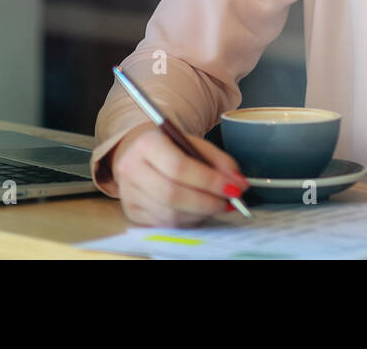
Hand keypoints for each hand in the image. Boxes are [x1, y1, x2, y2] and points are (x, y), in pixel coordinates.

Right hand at [109, 123, 249, 226]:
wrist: (142, 152)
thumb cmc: (172, 147)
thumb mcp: (195, 143)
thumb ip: (219, 160)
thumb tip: (238, 183)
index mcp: (146, 144)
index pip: (178, 167)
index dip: (209, 181)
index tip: (233, 187)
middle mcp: (131, 169)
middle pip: (172, 194)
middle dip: (208, 201)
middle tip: (230, 201)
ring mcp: (128, 194)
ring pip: (169, 214)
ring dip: (201, 213)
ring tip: (218, 205)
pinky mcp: (132, 212)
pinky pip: (165, 224)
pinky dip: (189, 220)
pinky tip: (201, 211)